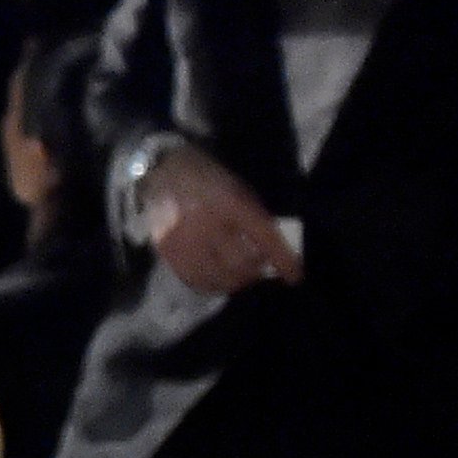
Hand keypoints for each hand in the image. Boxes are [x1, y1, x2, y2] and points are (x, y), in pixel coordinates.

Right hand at [135, 141, 300, 294]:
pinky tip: (218, 282)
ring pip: (218, 277)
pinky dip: (212, 285)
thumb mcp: (237, 187)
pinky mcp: (169, 253)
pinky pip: (195, 280)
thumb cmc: (207, 177)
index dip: (282, 260)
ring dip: (236, 281)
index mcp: (232, 204)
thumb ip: (252, 216)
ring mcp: (187, 242)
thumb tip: (267, 248)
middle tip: (261, 271)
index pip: (264, 238)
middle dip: (256, 272)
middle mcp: (209, 226)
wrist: (162, 172)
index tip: (295, 277)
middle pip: (241, 264)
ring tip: (241, 278)